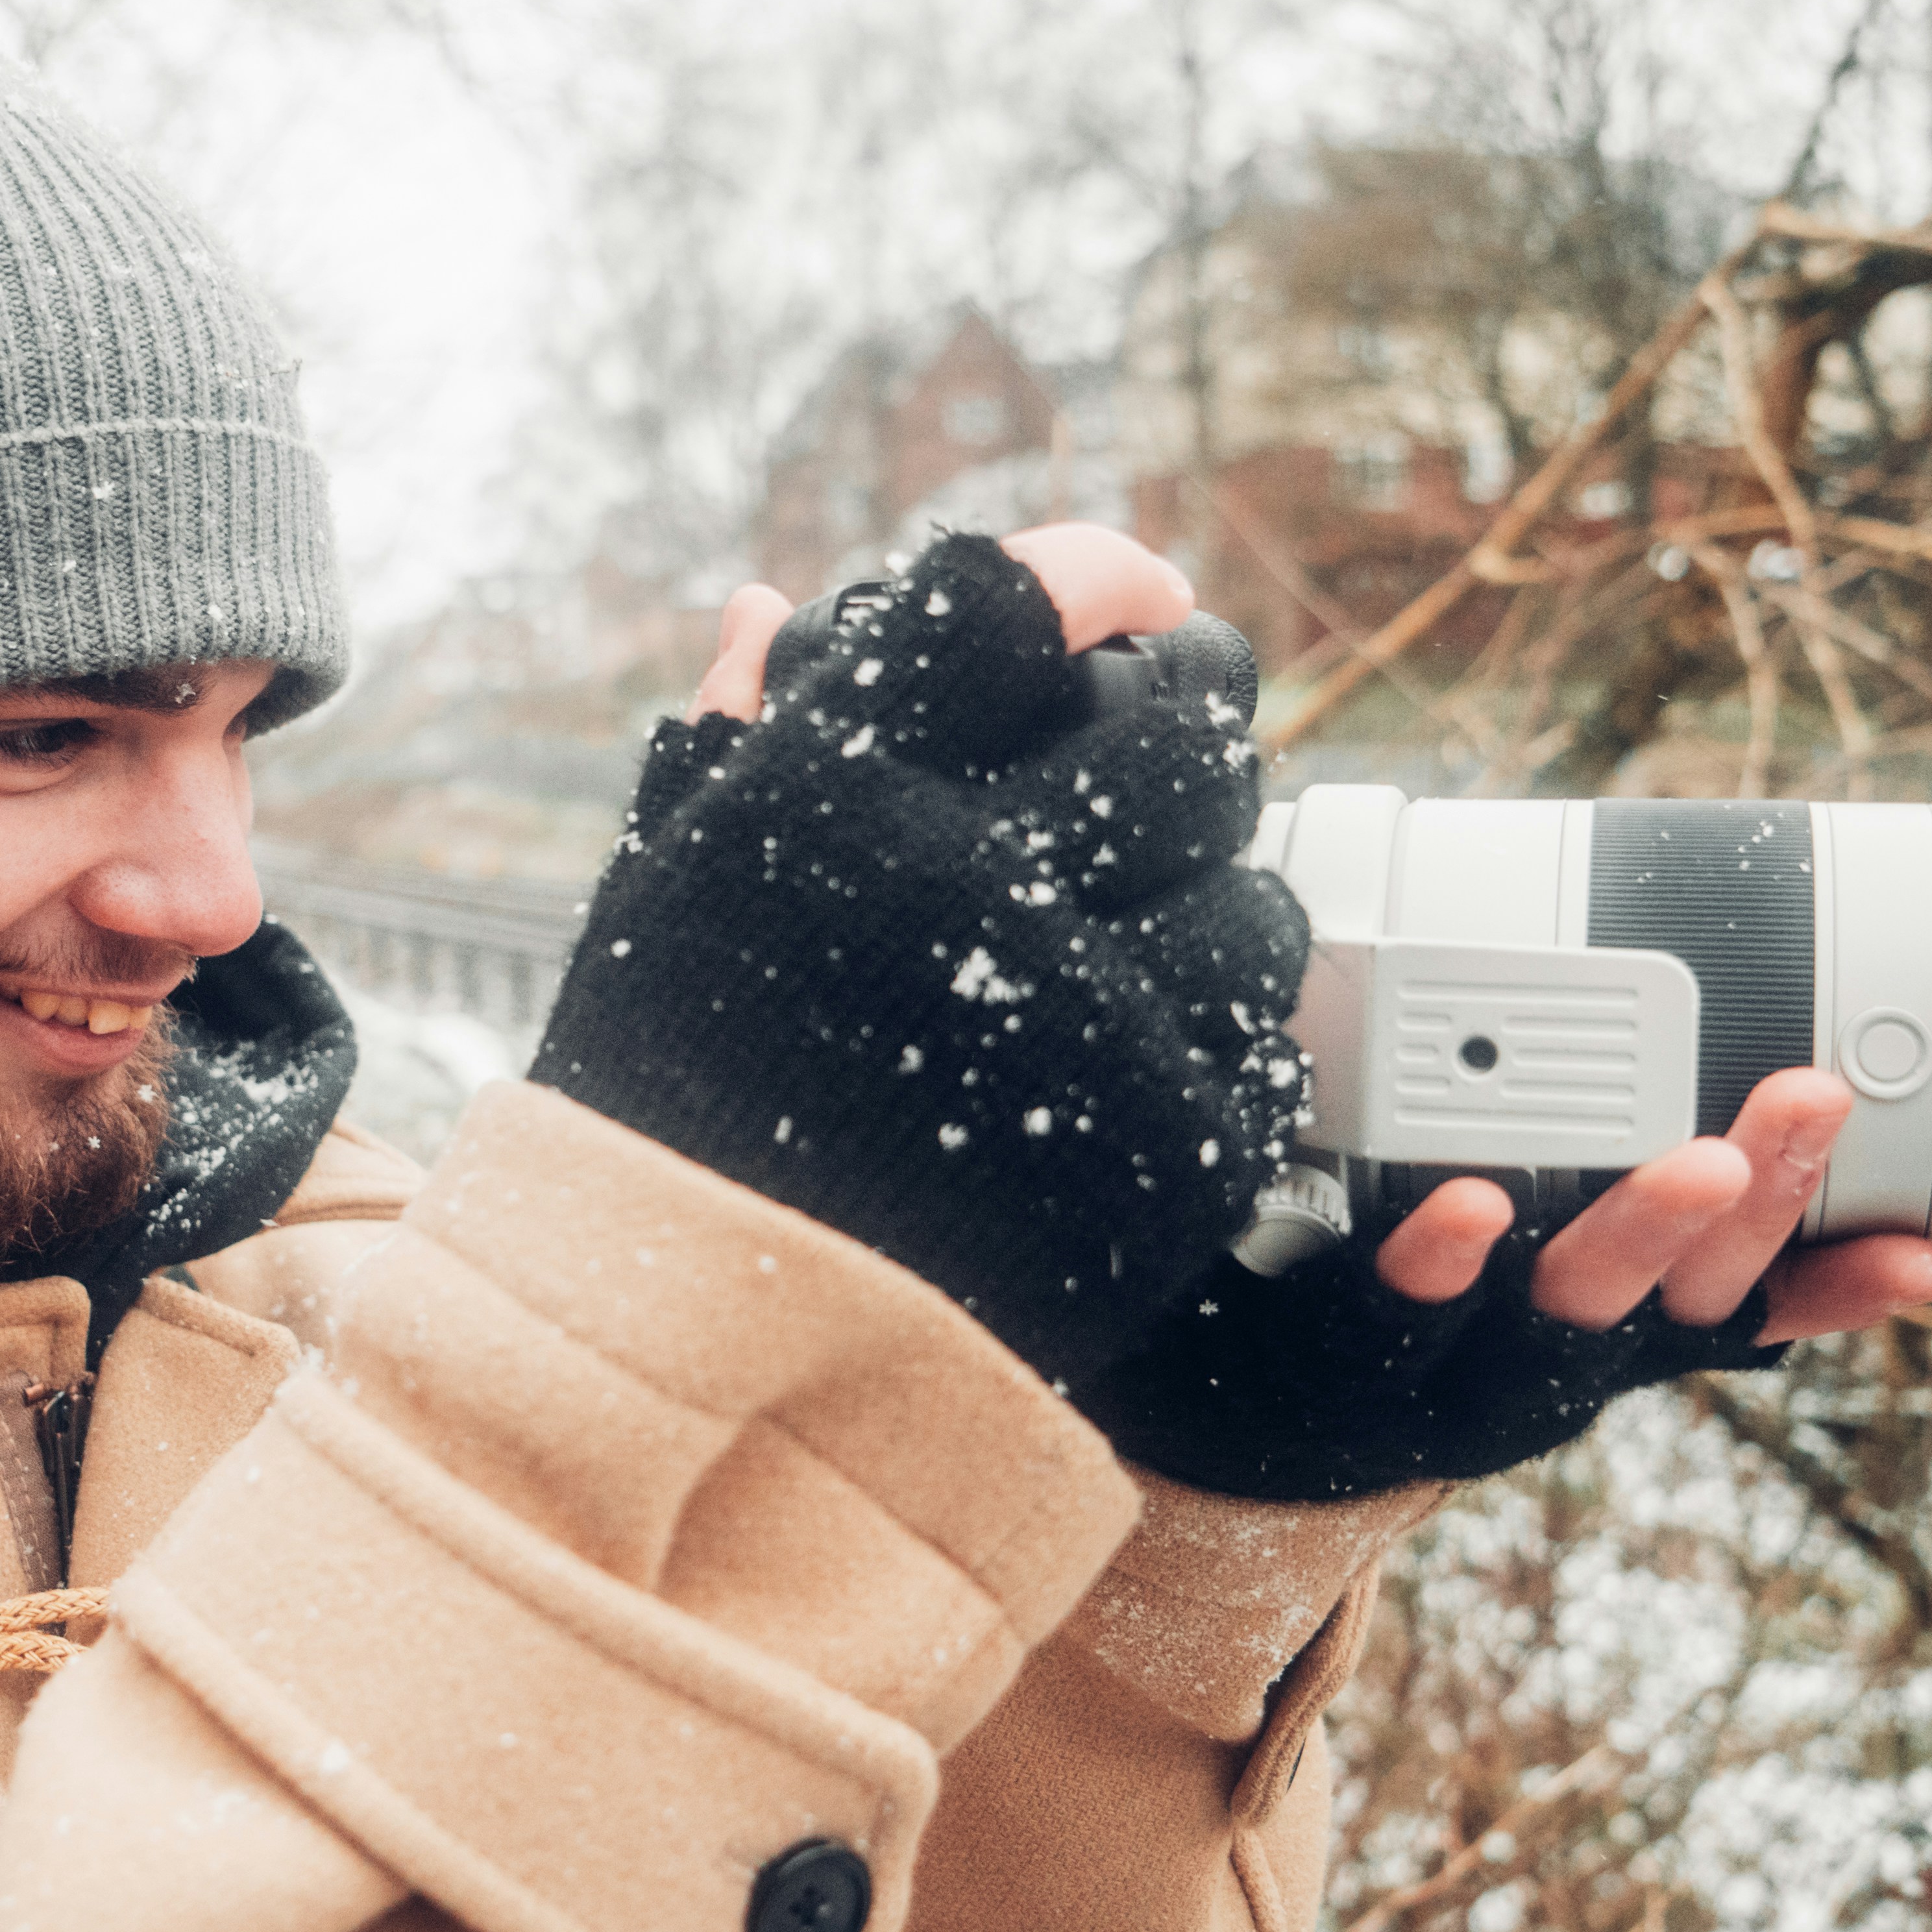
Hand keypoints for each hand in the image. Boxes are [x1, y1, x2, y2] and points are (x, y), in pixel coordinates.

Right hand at [535, 528, 1308, 1395]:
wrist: (699, 1357)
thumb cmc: (672, 1110)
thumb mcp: (666, 900)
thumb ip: (732, 740)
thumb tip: (779, 605)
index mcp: (823, 795)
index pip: (1005, 602)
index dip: (1093, 574)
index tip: (1129, 594)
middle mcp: (960, 885)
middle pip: (1177, 736)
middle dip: (1188, 733)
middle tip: (1165, 760)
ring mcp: (1079, 1022)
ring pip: (1253, 896)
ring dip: (1215, 902)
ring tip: (1141, 942)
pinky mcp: (1167, 1154)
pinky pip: (1265, 1045)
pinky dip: (1221, 1044)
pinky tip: (1142, 1060)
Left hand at [1080, 1069, 1931, 1502]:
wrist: (1217, 1430)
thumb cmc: (1415, 1341)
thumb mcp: (1569, 1311)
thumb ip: (1700, 1264)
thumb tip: (1901, 1243)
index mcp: (1599, 1348)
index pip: (1741, 1315)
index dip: (1834, 1291)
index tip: (1924, 1251)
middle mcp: (1535, 1376)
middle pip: (1664, 1307)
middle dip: (1742, 1217)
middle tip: (1802, 1121)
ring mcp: (1435, 1374)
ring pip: (1552, 1316)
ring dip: (1632, 1239)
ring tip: (1692, 1164)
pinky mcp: (1326, 1359)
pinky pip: (1385, 1320)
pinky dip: (1433, 1266)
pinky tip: (1467, 1210)